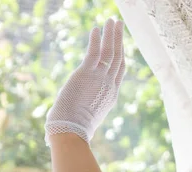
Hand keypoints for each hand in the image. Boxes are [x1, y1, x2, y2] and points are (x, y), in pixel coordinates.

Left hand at [45, 19, 125, 144]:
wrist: (72, 130)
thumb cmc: (74, 129)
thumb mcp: (87, 117)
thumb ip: (88, 109)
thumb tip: (80, 116)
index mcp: (111, 95)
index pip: (119, 71)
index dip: (120, 55)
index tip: (119, 43)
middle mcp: (109, 85)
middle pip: (118, 58)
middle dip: (119, 39)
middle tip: (119, 25)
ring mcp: (100, 79)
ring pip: (110, 52)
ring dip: (112, 34)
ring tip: (113, 20)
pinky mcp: (86, 73)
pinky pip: (94, 53)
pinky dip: (96, 40)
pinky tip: (96, 28)